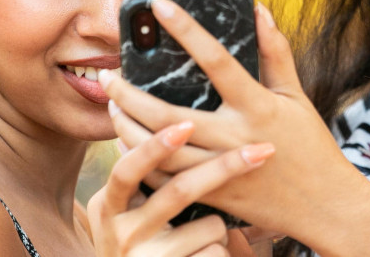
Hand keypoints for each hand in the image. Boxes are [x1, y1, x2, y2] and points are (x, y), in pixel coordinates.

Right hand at [87, 120, 274, 256]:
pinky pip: (218, 251)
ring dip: (219, 228)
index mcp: (108, 207)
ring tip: (203, 240)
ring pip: (211, 225)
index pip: (128, 170)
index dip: (155, 147)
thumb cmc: (140, 244)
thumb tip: (154, 126)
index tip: (186, 124)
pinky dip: (222, 251)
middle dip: (224, 168)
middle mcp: (122, 232)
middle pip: (179, 192)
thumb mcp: (125, 214)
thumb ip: (134, 182)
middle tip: (261, 150)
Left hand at [103, 0, 369, 255]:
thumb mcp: (296, 96)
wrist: (324, 205)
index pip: (216, 60)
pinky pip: (166, 179)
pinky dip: (142, 160)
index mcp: (257, 107)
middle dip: (128, 95)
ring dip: (126, 128)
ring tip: (111, 108)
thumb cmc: (311, 146)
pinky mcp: (213, 194)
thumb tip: (259, 11)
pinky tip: (128, 143)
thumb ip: (276, 53)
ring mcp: (221, 170)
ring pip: (159, 151)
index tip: (160, 6)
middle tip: (108, 76)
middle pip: (167, 116)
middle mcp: (235, 138)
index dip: (187, 30)